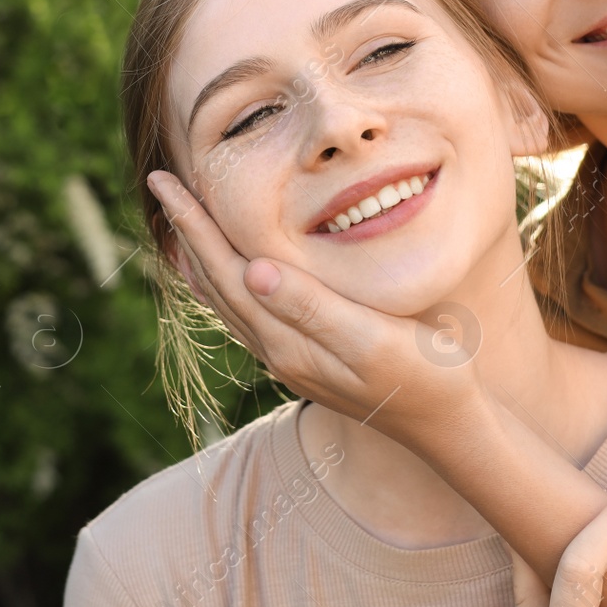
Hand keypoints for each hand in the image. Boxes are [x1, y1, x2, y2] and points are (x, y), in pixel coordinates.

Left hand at [147, 170, 492, 450]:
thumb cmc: (424, 375)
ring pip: (226, 300)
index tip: (164, 180)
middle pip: (215, 281)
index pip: (225, 269)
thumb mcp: (373, 339)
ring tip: (178, 223)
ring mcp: (287, 357)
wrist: (446, 427)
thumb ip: (313, 308)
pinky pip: (245, 314)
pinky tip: (226, 275)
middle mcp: (275, 350)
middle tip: (160, 183)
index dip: (194, 224)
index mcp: (287, 339)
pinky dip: (224, 285)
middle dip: (186, 231)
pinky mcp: (303, 358)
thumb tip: (253, 272)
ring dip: (199, 257)